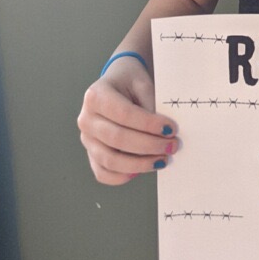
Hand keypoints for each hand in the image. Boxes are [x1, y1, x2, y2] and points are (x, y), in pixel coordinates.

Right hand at [77, 58, 178, 184]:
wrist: (116, 84)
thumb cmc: (130, 82)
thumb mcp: (142, 83)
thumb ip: (150, 105)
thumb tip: (165, 133)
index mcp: (96, 96)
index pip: (124, 114)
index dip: (149, 124)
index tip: (171, 129)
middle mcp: (86, 119)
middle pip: (117, 138)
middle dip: (149, 145)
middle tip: (172, 145)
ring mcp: (86, 139)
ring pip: (109, 160)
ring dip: (139, 164)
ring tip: (162, 159)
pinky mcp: (91, 153)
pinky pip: (102, 172)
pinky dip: (121, 177)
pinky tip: (141, 171)